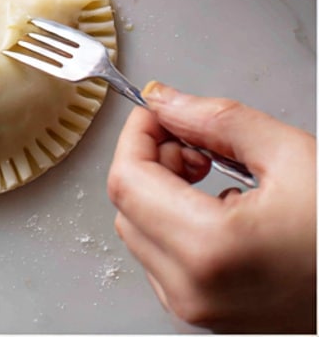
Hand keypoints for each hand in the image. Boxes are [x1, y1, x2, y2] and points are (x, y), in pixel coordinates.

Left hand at [107, 83, 315, 332]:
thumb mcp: (288, 154)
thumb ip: (213, 120)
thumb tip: (164, 101)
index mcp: (210, 250)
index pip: (127, 180)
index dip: (137, 135)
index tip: (157, 113)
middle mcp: (198, 292)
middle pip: (128, 207)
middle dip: (152, 162)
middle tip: (194, 144)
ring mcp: (205, 313)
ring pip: (142, 236)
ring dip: (163, 195)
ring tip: (214, 177)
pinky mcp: (216, 320)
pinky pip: (166, 263)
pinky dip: (178, 228)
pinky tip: (224, 212)